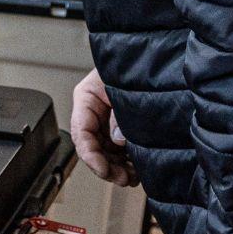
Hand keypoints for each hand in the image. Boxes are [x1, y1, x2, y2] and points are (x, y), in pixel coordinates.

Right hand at [69, 69, 135, 185]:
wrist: (152, 55)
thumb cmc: (133, 60)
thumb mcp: (122, 86)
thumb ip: (119, 114)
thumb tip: (119, 140)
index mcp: (86, 98)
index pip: (80, 132)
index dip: (90, 155)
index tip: (103, 169)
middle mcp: (94, 112)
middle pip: (92, 147)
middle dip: (106, 166)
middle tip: (122, 178)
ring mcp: (108, 121)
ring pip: (106, 152)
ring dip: (117, 168)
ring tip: (131, 178)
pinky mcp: (122, 127)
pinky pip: (119, 149)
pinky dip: (126, 162)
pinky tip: (135, 170)